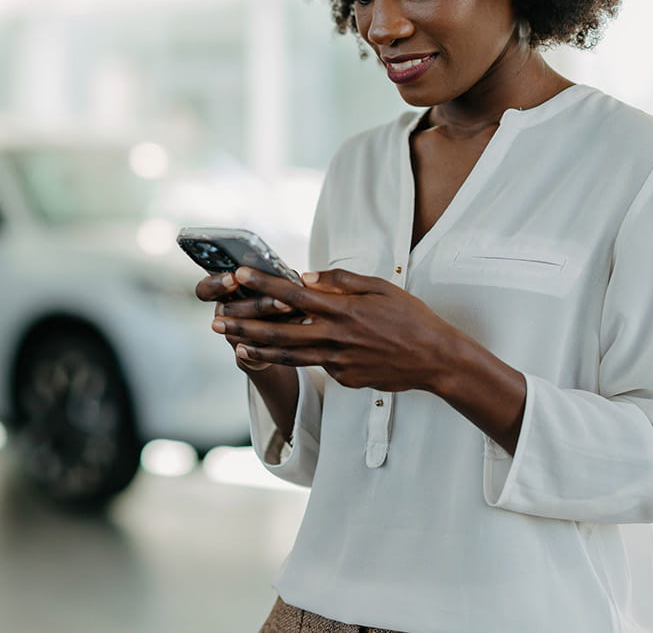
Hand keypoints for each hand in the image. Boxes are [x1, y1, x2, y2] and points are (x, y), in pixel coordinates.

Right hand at [195, 270, 304, 371]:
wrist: (270, 336)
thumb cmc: (267, 300)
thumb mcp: (265, 284)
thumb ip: (271, 277)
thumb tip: (289, 274)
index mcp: (222, 294)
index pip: (205, 290)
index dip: (217, 284)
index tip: (233, 278)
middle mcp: (224, 315)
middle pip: (230, 310)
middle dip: (258, 304)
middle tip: (280, 299)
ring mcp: (234, 335)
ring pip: (247, 330)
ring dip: (271, 319)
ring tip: (292, 308)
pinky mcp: (247, 354)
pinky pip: (262, 347)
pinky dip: (284, 334)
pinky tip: (301, 324)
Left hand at [212, 266, 464, 391]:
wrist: (436, 360)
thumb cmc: (410, 318)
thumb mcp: (380, 288)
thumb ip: (341, 281)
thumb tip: (307, 276)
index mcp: (343, 309)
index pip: (293, 294)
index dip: (263, 284)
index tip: (238, 275)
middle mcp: (335, 336)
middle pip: (279, 332)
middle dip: (244, 326)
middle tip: (217, 321)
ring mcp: (338, 361)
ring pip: (288, 356)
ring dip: (256, 349)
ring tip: (232, 344)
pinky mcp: (343, 378)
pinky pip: (315, 365)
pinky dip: (292, 360)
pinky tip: (272, 355)